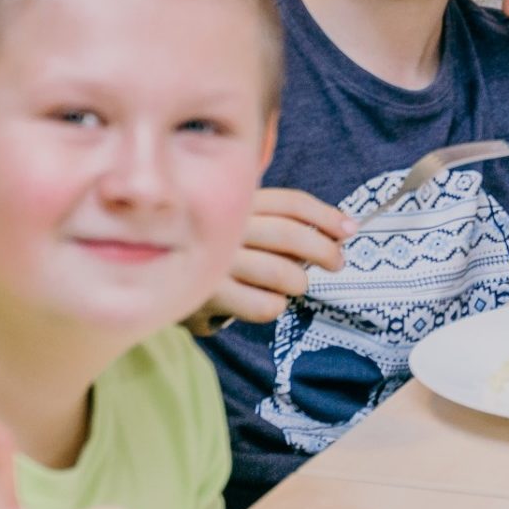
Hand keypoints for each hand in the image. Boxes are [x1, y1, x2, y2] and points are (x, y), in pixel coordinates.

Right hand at [189, 188, 351, 329]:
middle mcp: (224, 227)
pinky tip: (266, 302)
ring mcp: (215, 261)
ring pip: (281, 274)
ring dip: (298, 283)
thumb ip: (282, 222)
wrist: (158, 280)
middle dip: (324, 251)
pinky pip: (264, 305)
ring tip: (295, 285)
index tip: (350, 230)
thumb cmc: (217, 250)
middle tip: (337, 263)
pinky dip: (275, 306)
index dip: (326, 216)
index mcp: (237, 203)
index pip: (290, 203)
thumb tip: (342, 230)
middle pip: (289, 235)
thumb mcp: (243, 225)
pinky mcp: (208, 295)